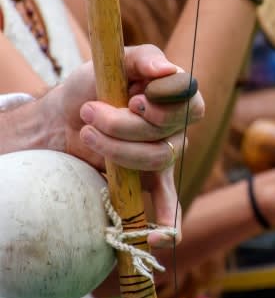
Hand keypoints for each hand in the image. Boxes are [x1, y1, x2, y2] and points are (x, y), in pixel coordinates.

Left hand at [44, 44, 204, 245]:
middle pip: (167, 133)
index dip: (163, 105)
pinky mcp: (151, 182)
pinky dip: (168, 224)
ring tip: (87, 136)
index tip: (135, 99)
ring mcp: (168, 156)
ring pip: (157, 160)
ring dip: (117, 150)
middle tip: (90, 112)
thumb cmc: (92, 85)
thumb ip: (144, 59)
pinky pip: (169, 206)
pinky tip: (158, 239)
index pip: (189, 103)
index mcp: (178, 96)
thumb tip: (168, 70)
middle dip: (123, 125)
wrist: (62, 118)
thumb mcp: (113, 62)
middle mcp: (180, 127)